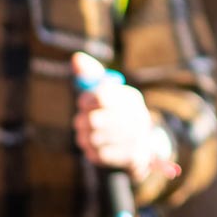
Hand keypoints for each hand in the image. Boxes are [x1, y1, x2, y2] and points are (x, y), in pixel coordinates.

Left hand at [70, 52, 162, 176]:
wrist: (140, 144)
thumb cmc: (116, 113)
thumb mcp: (107, 91)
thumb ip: (90, 75)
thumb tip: (76, 58)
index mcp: (130, 97)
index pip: (101, 96)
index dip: (85, 100)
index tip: (82, 103)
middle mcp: (137, 117)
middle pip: (93, 120)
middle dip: (82, 121)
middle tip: (83, 121)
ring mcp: (135, 139)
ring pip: (92, 138)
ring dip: (85, 136)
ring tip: (90, 133)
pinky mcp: (131, 159)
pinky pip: (97, 155)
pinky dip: (92, 150)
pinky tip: (98, 146)